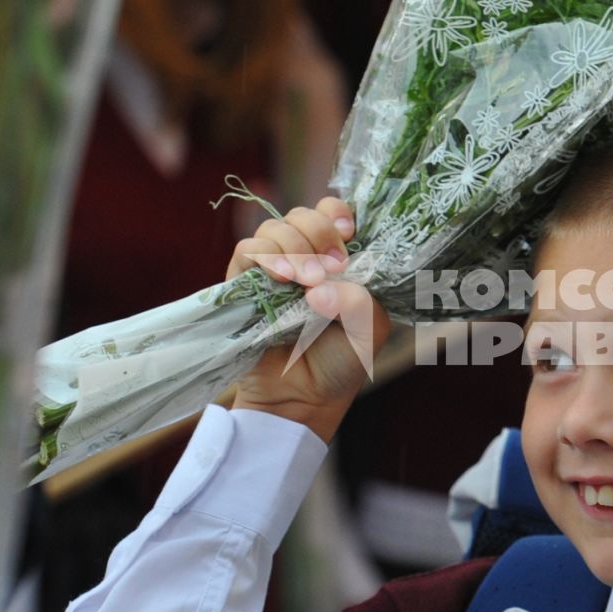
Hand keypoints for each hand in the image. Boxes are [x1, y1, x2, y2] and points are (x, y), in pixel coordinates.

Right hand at [226, 197, 390, 437]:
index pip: (333, 212)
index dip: (337, 213)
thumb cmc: (342, 362)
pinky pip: (246, 251)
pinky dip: (264, 257)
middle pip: (303, 213)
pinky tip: (280, 279)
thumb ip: (358, 301)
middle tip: (333, 266)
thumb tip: (317, 288)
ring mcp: (273, 270)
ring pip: (273, 228)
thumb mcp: (369, 330)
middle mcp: (304, 257)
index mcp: (337, 258)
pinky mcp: (243, 285)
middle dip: (319, 232)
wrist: (304, 399)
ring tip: (306, 282)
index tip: (348, 234)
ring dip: (294, 247)